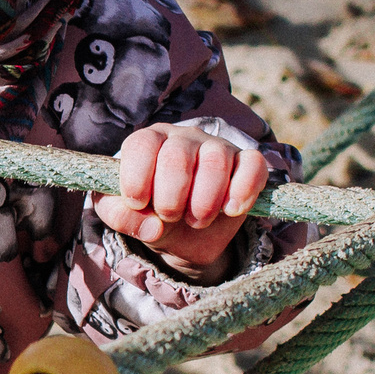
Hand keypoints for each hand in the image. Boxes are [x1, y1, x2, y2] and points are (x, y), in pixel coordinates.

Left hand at [95, 122, 268, 280]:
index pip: (141, 145)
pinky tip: (230, 210)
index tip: (138, 204)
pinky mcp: (247, 163)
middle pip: (177, 156)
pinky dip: (243, 190)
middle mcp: (183, 138)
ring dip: (204, 201)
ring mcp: (217, 147)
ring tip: (197, 220)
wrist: (185, 235)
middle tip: (170, 217)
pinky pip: (253, 164)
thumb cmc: (150, 215)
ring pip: (215, 160)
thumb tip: (154, 227)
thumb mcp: (125, 217)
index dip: (136, 179)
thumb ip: (121, 217)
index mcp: (148, 142)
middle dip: (170, 198)